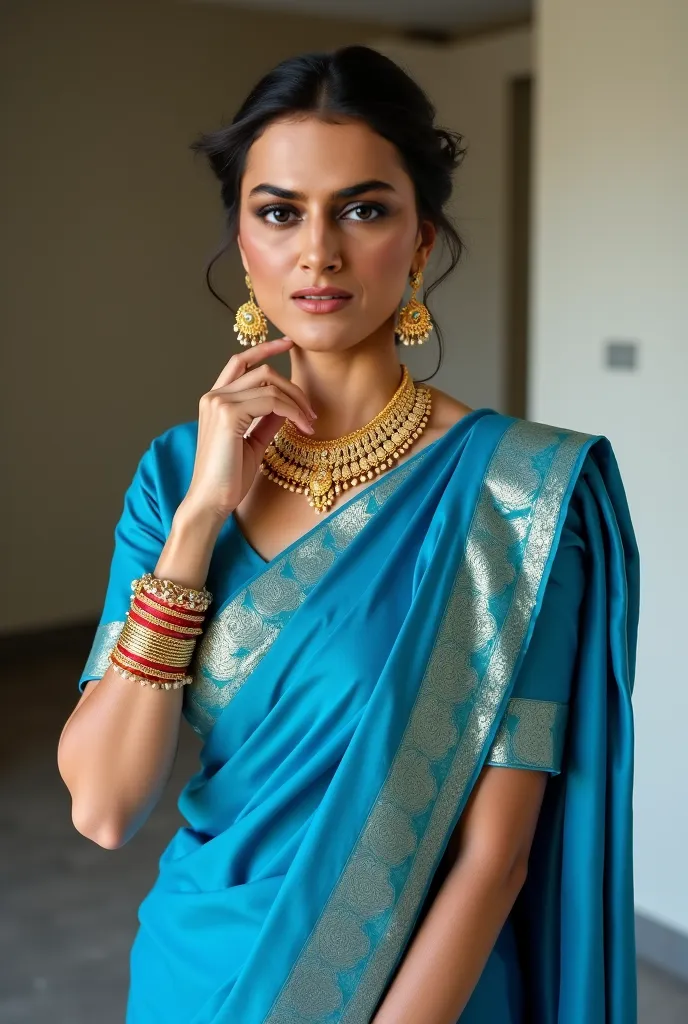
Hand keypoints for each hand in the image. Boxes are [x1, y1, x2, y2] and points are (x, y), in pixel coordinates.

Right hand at [180, 337, 316, 522]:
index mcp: (215, 400)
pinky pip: (272, 401)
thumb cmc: (229, 477)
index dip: (265, 349)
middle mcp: (213, 396)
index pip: (241, 362)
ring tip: (309, 424)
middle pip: (263, 372)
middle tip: (311, 413)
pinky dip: (293, 412)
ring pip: (270, 383)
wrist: (212, 501)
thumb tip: (287, 405)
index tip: (289, 344)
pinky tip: (302, 428)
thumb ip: (267, 420)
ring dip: (297, 401)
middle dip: (293, 388)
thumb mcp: (254, 442)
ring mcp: (219, 402)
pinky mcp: (228, 414)